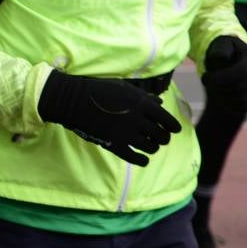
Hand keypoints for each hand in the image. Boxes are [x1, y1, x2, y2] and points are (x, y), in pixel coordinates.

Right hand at [37, 72, 181, 166]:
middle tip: (159, 138)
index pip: (167, 119)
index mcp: (141, 104)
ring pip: (150, 147)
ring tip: (149, 146)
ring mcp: (125, 133)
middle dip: (163, 138)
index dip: (173, 126)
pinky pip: (134, 158)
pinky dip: (142, 160)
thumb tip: (159, 103)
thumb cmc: (97, 90)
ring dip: (153, 148)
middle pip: (160, 135)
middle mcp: (136, 119)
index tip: (174, 130)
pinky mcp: (113, 144)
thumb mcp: (122, 87)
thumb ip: (142, 96)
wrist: (72, 100)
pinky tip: (143, 160)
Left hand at [202, 36, 246, 113]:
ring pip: (240, 99)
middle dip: (218, 87)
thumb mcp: (221, 46)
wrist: (229, 64)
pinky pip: (241, 108)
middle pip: (239, 87)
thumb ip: (220, 50)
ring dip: (221, 95)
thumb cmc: (223, 53)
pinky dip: (227, 104)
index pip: (241, 72)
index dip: (221, 77)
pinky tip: (219, 94)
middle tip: (206, 82)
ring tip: (213, 87)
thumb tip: (222, 58)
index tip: (205, 77)